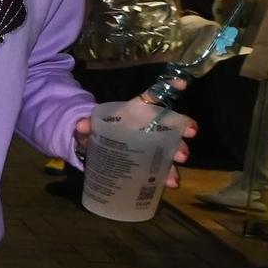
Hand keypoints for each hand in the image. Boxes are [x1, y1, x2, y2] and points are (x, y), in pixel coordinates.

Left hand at [73, 92, 197, 189]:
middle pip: (171, 126)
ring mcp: (153, 146)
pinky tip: (169, 183)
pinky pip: (163, 169)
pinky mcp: (151, 164)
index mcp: (137, 111)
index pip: (153, 97)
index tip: (181, 83)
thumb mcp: (91, 126)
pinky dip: (167, 176)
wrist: (94, 150)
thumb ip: (87, 125)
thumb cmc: (99, 131)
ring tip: (178, 166)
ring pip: (171, 148)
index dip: (169, 87)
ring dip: (176, 156)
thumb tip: (80, 125)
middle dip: (181, 131)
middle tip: (187, 141)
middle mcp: (151, 126)